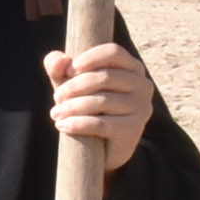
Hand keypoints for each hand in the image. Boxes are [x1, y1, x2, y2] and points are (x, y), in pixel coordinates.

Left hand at [44, 41, 154, 170]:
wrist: (101, 148)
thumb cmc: (85, 106)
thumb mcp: (70, 84)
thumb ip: (59, 68)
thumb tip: (60, 60)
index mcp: (131, 67)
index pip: (113, 52)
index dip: (89, 58)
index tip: (68, 71)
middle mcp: (142, 84)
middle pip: (105, 77)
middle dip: (74, 87)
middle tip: (56, 98)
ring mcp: (142, 106)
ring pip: (102, 101)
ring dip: (72, 107)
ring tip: (56, 113)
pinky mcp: (135, 128)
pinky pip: (102, 124)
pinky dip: (78, 124)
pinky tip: (62, 125)